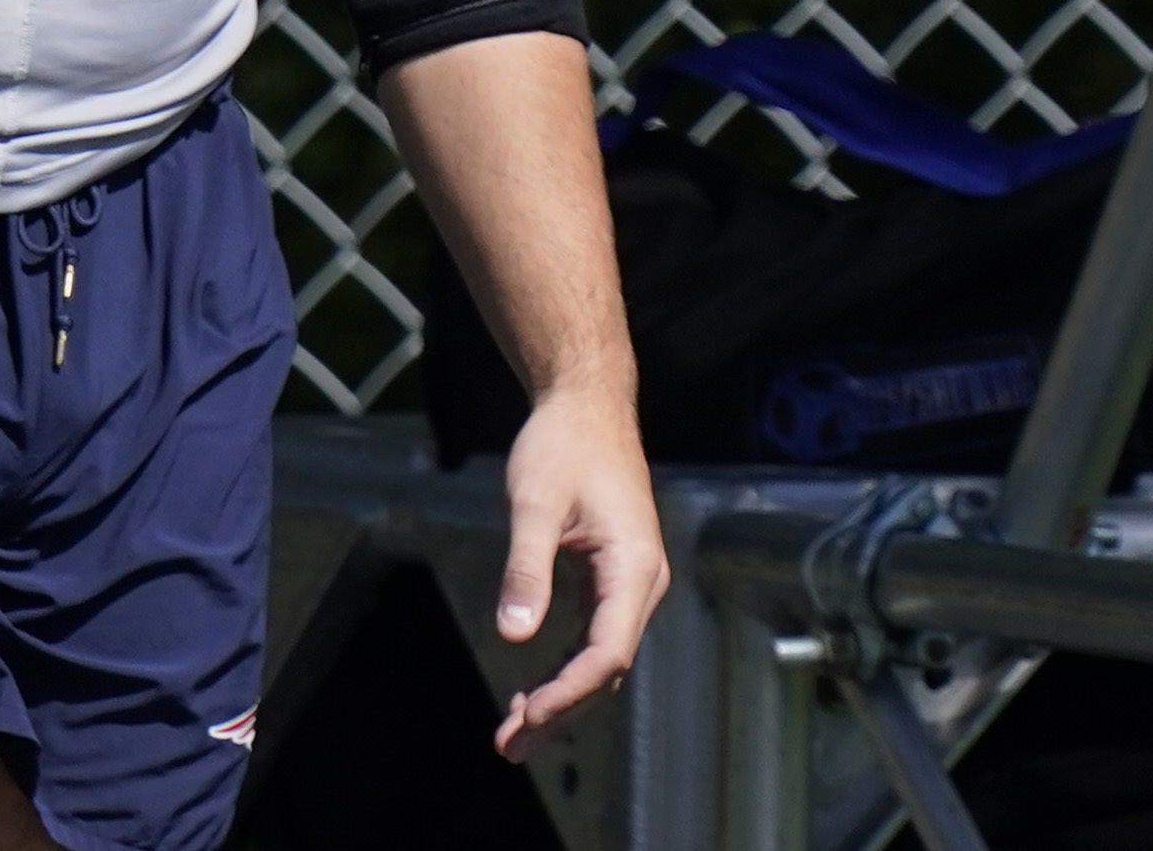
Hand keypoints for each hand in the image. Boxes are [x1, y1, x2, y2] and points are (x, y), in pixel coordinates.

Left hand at [489, 381, 667, 759]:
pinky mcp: (614, 578)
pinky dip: (565, 666)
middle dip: (560, 710)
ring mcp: (631, 583)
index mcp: (634, 568)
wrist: (586, 405)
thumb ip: (526, 568)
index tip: (527, 717)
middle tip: (509, 747)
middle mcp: (642, 584)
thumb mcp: (532, 502)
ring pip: (601, 657)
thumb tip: (515, 634)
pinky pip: (595, 636)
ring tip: (513, 734)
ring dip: (561, 696)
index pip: (607, 652)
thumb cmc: (561, 446)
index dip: (567, 691)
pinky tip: (533, 691)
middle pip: (607, 667)